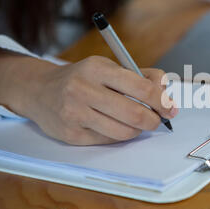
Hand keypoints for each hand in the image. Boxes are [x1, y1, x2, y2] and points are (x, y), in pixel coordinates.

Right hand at [0, 52, 177, 144]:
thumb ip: (142, 76)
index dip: (161, 101)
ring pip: (124, 132)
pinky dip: (118, 135)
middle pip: (135, 114)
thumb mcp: (109, 67)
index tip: (170, 108)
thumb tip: (167, 95)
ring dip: (137, 130)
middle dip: (153, 120)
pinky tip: (113, 125)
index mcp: (97, 68)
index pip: (141, 87)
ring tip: (135, 122)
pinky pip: (108, 141)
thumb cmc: (83, 78)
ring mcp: (75, 114)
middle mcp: (83, 90)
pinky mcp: (71, 135)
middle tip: (157, 120)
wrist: (39, 90)